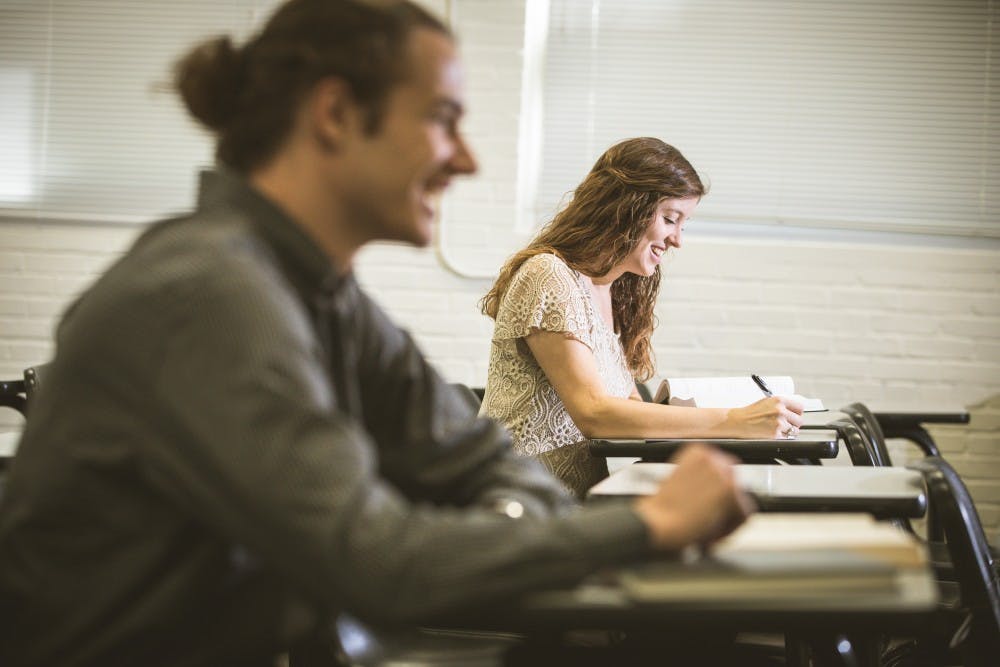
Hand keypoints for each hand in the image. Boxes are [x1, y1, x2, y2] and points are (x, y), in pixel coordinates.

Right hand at [632, 444, 754, 550]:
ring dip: (726, 519)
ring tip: (705, 530)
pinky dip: (730, 528)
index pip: (724, 474)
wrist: (654, 523)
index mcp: (697, 451)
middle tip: (707, 524)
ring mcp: (721, 470)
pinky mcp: (729, 488)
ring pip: (741, 501)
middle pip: (736, 486)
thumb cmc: (661, 511)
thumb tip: (719, 494)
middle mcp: (711, 455)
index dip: (715, 498)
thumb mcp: (681, 484)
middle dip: (724, 508)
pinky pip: (745, 514)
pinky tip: (710, 532)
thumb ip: (702, 482)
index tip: (704, 511)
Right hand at [725, 396, 803, 437]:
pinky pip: (787, 437)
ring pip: (795, 430)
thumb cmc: (750, 412)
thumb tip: (793, 411)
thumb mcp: (767, 402)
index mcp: (779, 400)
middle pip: (799, 420)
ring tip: (779, 428)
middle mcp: (780, 411)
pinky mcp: (775, 434)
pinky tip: (774, 432)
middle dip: (794, 423)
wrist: (739, 421)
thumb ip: (781, 405)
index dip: (798, 412)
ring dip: (789, 431)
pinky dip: (783, 437)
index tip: (795, 415)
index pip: (800, 407)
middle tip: (787, 423)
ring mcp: (778, 423)